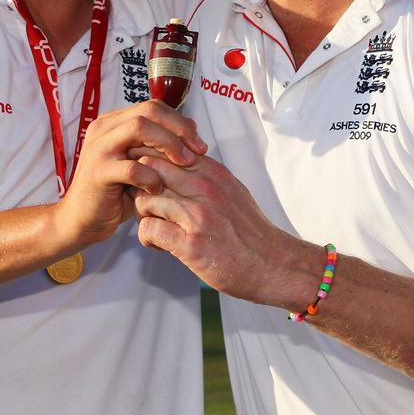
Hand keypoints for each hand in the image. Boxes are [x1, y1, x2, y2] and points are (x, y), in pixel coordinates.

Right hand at [55, 102, 208, 248]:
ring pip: (139, 128)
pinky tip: (157, 189)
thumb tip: (191, 131)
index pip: (153, 107)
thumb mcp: (140, 164)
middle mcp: (104, 129)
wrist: (82, 220)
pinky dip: (151, 177)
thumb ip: (158, 147)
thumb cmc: (115, 193)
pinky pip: (132, 167)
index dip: (180, 121)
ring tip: (184, 163)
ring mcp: (99, 148)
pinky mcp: (98, 172)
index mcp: (114, 123)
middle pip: (149, 111)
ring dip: (169, 144)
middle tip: (197, 151)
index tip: (198, 142)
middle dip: (179, 129)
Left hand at [133, 154, 311, 305]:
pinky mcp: (190, 243)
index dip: (149, 162)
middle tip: (146, 203)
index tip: (148, 178)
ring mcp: (197, 215)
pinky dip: (147, 238)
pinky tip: (159, 244)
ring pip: (144, 199)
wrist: (274, 264)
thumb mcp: (233, 190)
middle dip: (139, 185)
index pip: (166, 150)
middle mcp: (204, 188)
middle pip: (149, 169)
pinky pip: (149, 229)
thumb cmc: (252, 232)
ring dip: (142, 214)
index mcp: (213, 172)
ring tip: (155, 226)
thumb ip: (207, 175)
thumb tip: (183, 163)